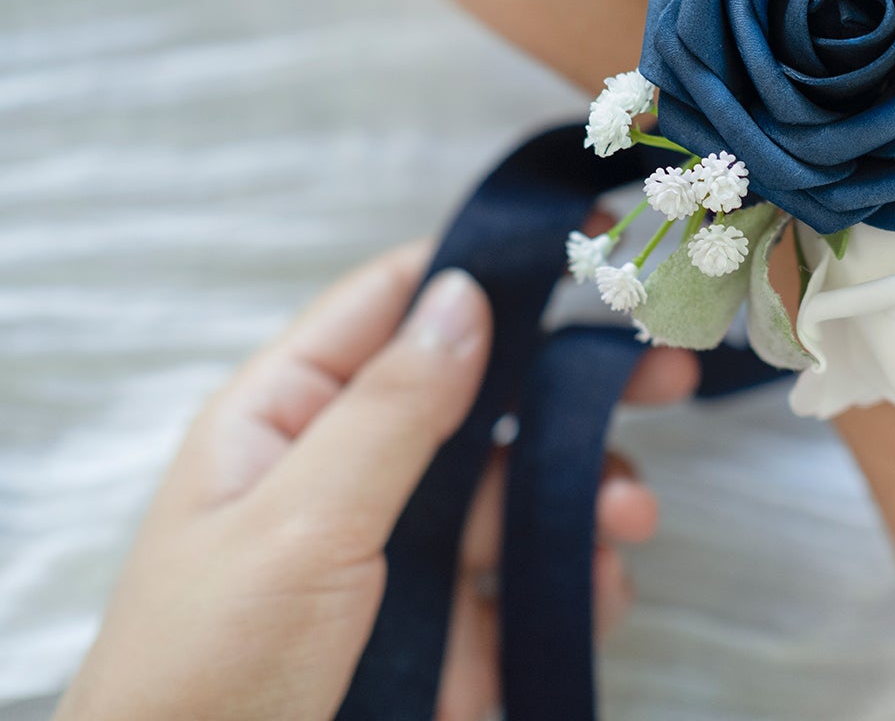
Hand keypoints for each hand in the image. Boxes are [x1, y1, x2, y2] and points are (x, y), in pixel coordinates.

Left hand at [55, 245, 696, 720]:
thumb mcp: (297, 528)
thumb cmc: (200, 681)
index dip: (485, 268)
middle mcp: (341, 474)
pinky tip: (596, 592)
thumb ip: (390, 409)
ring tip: (627, 518)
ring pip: (507, 495)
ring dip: (577, 496)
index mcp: (285, 418)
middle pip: (473, 400)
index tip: (588, 245)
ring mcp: (389, 560)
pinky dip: (566, 584)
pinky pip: (513, 589)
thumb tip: (462, 290)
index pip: (391, 305)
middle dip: (565, 390)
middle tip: (665, 375)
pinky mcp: (429, 640)